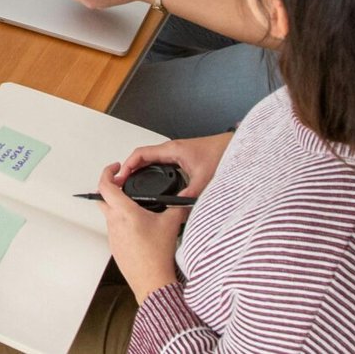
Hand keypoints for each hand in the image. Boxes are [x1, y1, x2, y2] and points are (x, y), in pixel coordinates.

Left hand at [95, 163, 186, 301]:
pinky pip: (113, 227)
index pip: (105, 185)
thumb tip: (183, 198)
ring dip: (116, 205)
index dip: (107, 172)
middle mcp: (114, 222)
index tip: (115, 168)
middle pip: (102, 197)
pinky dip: (120, 221)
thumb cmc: (158, 256)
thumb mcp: (171, 224)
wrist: (152, 282)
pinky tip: (136, 225)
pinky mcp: (114, 246)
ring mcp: (112, 235)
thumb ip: (177, 206)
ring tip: (133, 205)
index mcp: (124, 212)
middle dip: (109, 187)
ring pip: (108, 213)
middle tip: (121, 183)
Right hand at [116, 133, 234, 198]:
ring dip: (139, 169)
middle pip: (142, 157)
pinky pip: (159, 162)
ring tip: (132, 182)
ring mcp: (175, 152)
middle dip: (130, 169)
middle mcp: (171, 149)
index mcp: (172, 150)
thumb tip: (178, 208)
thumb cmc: (220, 154)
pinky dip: (150, 170)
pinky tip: (151, 180)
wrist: (233, 146)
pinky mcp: (181, 157)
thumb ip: (191, 193)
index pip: (141, 154)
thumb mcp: (204, 177)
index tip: (121, 177)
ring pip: (150, 159)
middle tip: (122, 183)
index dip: (128, 165)